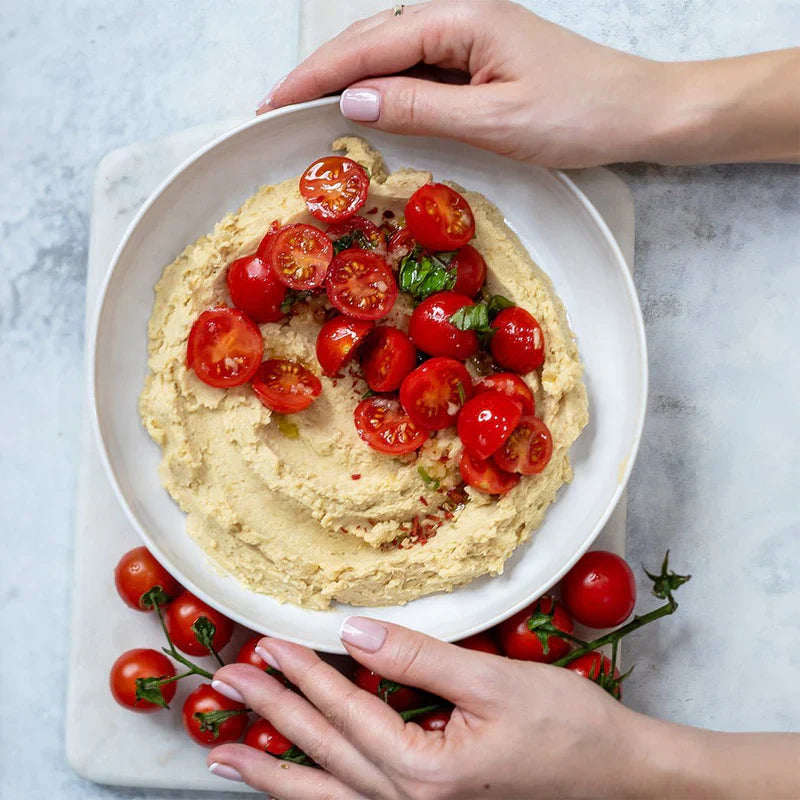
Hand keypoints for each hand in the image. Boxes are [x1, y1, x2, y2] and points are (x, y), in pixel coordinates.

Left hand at [203, 617, 665, 798]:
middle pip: (325, 755)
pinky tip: (293, 782)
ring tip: (224, 759)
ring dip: (274, 772)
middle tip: (227, 685)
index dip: (304, 675)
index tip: (267, 645)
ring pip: (328, 795)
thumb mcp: (494, 683)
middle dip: (271, 717)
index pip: (347, 713)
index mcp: (427, 773)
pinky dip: (314, 792)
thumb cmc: (567, 727)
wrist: (620, 779)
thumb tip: (353, 632)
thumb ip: (417, 659)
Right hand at [259, 0, 799, 166]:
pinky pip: (418, 70)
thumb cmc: (577, 114)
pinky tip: (367, 108)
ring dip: (348, 80)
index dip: (315, 76)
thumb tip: (353, 101)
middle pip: (371, 41)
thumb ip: (420, 107)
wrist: (636, 112)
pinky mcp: (479, 61)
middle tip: (276, 108)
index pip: (368, 47)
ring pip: (392, 55)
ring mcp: (469, 38)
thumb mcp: (493, 121)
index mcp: (460, 20)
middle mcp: (459, 19)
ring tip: (307, 110)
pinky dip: (384, 89)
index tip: (272, 103)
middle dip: (320, 74)